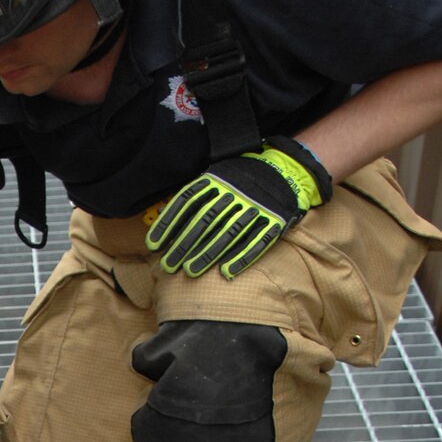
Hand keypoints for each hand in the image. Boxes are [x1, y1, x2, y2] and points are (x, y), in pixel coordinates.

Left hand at [147, 137, 331, 279]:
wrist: (287, 169)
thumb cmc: (243, 178)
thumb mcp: (217, 175)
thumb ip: (195, 194)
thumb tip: (163, 212)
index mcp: (218, 179)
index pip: (188, 202)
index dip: (170, 224)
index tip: (154, 245)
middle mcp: (235, 193)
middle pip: (205, 221)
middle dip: (184, 244)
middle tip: (168, 265)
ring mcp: (256, 207)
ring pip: (228, 233)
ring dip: (208, 254)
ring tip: (191, 271)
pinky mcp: (274, 221)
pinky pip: (257, 241)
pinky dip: (242, 257)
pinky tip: (226, 272)